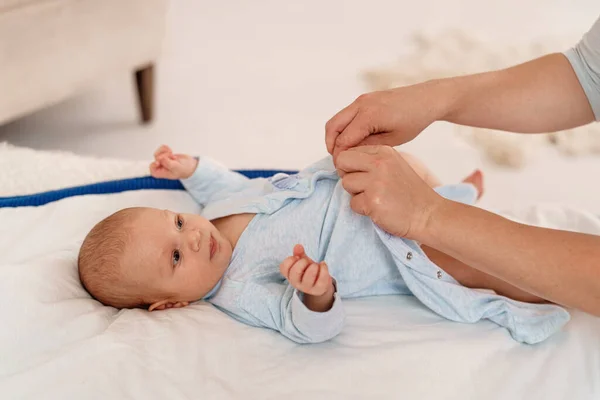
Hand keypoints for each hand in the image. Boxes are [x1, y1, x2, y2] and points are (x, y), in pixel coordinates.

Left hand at [149, 145, 197, 179]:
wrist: (190, 165)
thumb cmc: (184, 170)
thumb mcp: (175, 168)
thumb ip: (167, 163)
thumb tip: (160, 158)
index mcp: (160, 173)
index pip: (152, 168)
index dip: (155, 163)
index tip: (160, 161)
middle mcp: (160, 167)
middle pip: (156, 158)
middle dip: (164, 155)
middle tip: (172, 157)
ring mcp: (162, 160)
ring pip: (158, 152)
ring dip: (165, 151)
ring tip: (172, 154)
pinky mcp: (165, 154)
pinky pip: (161, 149)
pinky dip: (166, 148)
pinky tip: (171, 151)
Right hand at [279, 244, 331, 296]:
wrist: (320, 284)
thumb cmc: (309, 270)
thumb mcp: (302, 261)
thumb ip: (299, 254)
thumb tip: (298, 246)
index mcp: (290, 275)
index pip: (283, 267)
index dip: (291, 259)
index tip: (297, 257)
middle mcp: (296, 283)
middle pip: (295, 272)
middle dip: (302, 262)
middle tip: (307, 261)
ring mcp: (307, 287)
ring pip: (308, 278)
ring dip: (313, 267)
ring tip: (315, 265)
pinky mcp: (319, 288)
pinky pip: (321, 278)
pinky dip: (323, 268)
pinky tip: (323, 265)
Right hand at [325, 82, 444, 159]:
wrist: (426, 98)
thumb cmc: (414, 120)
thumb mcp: (393, 140)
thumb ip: (369, 146)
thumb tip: (350, 154)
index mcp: (369, 115)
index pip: (343, 139)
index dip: (340, 156)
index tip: (343, 169)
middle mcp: (361, 104)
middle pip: (332, 127)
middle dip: (332, 146)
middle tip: (338, 162)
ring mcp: (361, 99)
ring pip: (336, 120)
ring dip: (335, 137)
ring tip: (343, 153)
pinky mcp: (363, 99)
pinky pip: (345, 115)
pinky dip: (342, 129)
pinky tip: (352, 142)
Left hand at [337, 145, 443, 239]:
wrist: (428, 214)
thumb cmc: (409, 193)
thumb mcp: (393, 165)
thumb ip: (371, 160)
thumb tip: (342, 161)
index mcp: (384, 151)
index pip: (349, 151)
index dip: (350, 165)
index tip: (363, 176)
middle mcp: (379, 163)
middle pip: (342, 162)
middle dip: (348, 175)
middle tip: (363, 187)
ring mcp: (375, 182)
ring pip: (346, 183)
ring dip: (356, 194)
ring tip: (376, 198)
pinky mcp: (372, 201)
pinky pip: (352, 204)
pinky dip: (363, 209)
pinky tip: (379, 208)